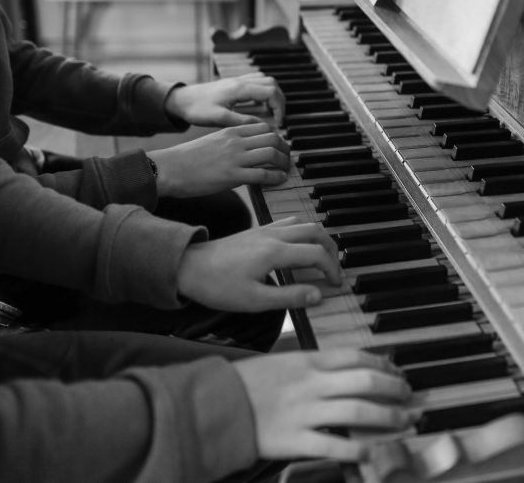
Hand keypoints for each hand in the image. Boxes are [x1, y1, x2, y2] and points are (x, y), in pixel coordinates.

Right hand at [147, 122, 289, 197]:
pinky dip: (276, 177)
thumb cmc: (187, 159)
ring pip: (271, 153)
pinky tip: (280, 180)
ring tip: (286, 169)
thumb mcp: (212, 142)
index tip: (279, 146)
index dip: (276, 137)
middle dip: (285, 148)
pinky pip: (263, 174)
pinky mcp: (233, 176)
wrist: (169, 169)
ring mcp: (235, 158)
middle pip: (272, 137)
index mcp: (230, 131)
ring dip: (284, 162)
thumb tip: (245, 150)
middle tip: (287, 158)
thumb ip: (230, 142)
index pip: (263, 127)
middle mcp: (235, 142)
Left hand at [165, 73, 284, 126]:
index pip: (270, 91)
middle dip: (280, 101)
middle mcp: (240, 81)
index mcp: (238, 88)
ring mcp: (238, 80)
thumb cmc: (197, 109)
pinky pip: (257, 82)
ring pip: (266, 81)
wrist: (182, 100)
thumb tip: (263, 126)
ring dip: (273, 96)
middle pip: (272, 83)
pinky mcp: (235, 83)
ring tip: (271, 114)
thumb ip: (241, 121)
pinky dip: (265, 93)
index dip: (279, 107)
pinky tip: (260, 106)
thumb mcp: (218, 119)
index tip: (277, 122)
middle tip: (278, 118)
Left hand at [177, 217, 341, 311]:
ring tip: (322, 258)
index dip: (331, 269)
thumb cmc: (218, 286)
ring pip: (303, 224)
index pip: (316, 254)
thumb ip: (289, 297)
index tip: (335, 285)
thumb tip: (318, 296)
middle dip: (332, 249)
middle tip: (336, 268)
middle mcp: (273, 235)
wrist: (187, 267)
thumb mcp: (255, 300)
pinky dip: (303, 233)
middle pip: (315, 231)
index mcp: (275, 252)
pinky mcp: (256, 231)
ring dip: (318, 238)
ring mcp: (264, 230)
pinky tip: (299, 248)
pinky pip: (289, 224)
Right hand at [234, 350, 415, 461]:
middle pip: (365, 381)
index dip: (382, 362)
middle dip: (393, 388)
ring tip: (402, 422)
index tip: (396, 370)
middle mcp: (310, 384)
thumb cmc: (246, 383)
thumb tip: (344, 369)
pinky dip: (357, 450)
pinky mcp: (294, 440)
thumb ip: (312, 366)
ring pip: (357, 412)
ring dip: (386, 417)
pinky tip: (371, 452)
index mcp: (306, 361)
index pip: (355, 356)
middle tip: (408, 395)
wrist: (213, 404)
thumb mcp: (281, 363)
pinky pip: (334, 445)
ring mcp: (304, 412)